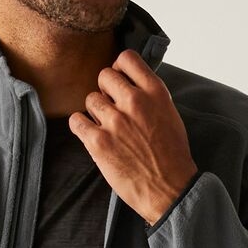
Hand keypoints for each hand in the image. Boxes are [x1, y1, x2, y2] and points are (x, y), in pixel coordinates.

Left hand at [69, 49, 199, 224]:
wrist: (168, 188)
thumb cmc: (171, 154)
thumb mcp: (169, 113)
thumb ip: (149, 95)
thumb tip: (129, 83)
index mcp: (154, 92)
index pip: (126, 59)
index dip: (118, 69)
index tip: (119, 82)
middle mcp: (134, 101)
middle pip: (104, 76)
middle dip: (106, 91)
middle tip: (112, 108)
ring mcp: (115, 121)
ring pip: (90, 99)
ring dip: (95, 112)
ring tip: (107, 128)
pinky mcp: (98, 141)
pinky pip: (76, 120)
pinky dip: (80, 126)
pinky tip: (90, 134)